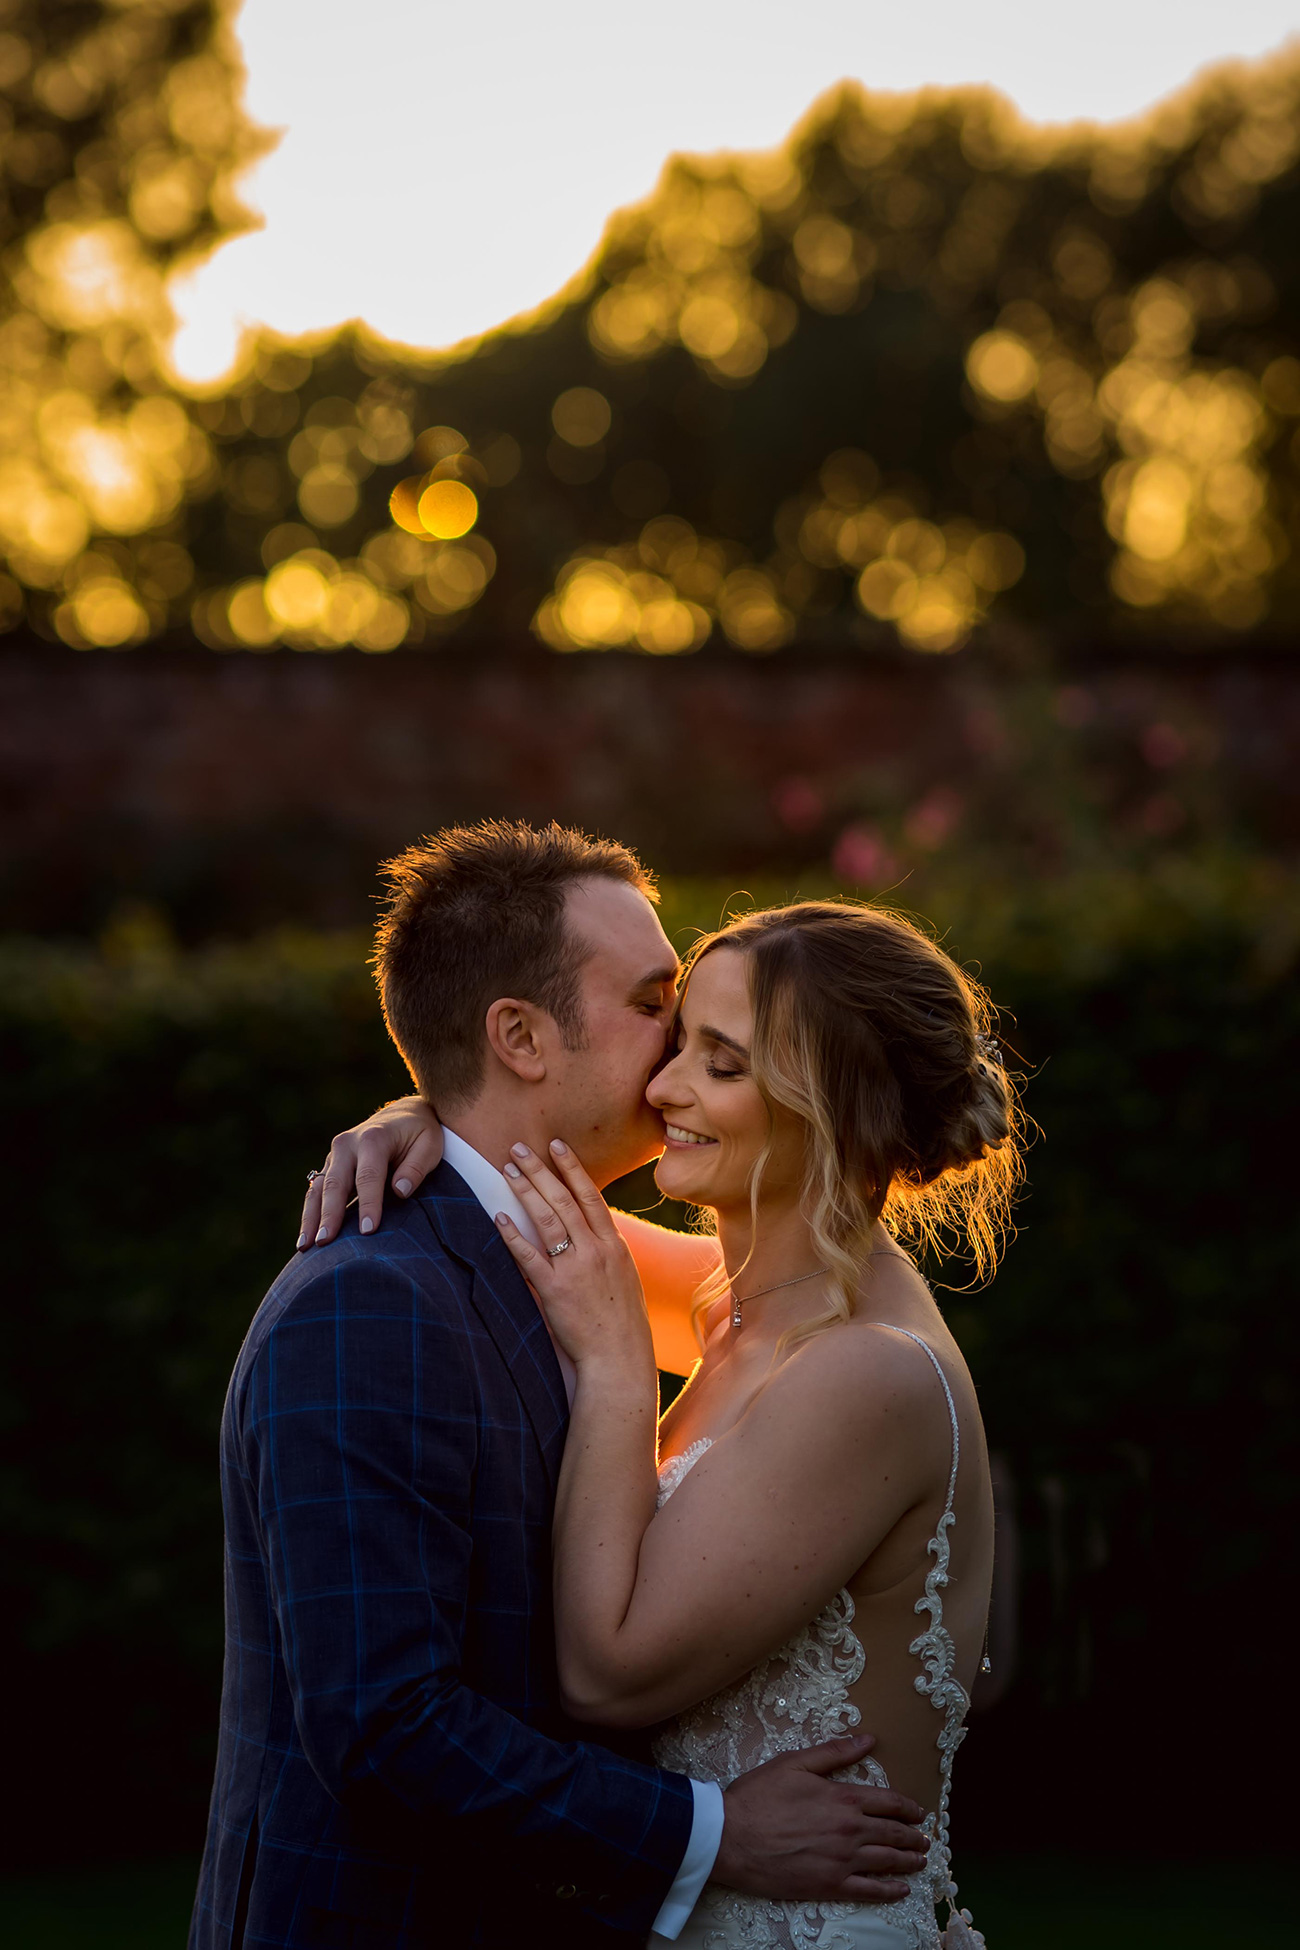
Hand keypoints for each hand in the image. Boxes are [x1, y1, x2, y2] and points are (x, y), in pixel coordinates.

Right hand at [297, 1096, 443, 1247]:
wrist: (402, 1115)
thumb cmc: (419, 1134)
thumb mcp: (429, 1144)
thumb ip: (416, 1167)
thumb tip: (400, 1191)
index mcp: (374, 1138)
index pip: (369, 1176)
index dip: (368, 1204)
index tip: (368, 1231)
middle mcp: (348, 1144)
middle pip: (336, 1183)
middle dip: (330, 1214)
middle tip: (326, 1242)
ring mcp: (335, 1155)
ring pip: (319, 1189)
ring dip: (311, 1218)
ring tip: (305, 1246)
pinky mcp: (330, 1166)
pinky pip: (316, 1191)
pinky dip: (310, 1214)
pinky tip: (307, 1238)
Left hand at [495, 1141, 653, 1375]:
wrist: (619, 1354)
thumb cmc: (622, 1319)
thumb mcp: (624, 1276)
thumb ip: (607, 1250)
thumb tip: (591, 1229)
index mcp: (614, 1245)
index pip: (591, 1196)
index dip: (572, 1168)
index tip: (557, 1145)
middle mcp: (596, 1250)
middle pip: (565, 1200)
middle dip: (541, 1170)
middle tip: (520, 1148)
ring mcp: (575, 1269)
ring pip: (548, 1220)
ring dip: (526, 1192)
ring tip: (508, 1171)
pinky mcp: (555, 1290)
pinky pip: (530, 1258)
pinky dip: (514, 1236)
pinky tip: (499, 1218)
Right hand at [713, 1732, 928, 1903]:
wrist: (732, 1837)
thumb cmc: (759, 1796)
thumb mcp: (795, 1763)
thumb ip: (834, 1752)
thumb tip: (867, 1739)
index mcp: (844, 1798)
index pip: (888, 1802)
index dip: (908, 1808)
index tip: (920, 1813)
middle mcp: (850, 1830)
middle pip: (893, 1833)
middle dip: (913, 1836)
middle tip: (925, 1840)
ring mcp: (842, 1861)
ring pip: (887, 1861)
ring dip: (908, 1861)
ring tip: (921, 1861)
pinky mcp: (830, 1886)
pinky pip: (869, 1891)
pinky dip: (890, 1891)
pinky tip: (901, 1890)